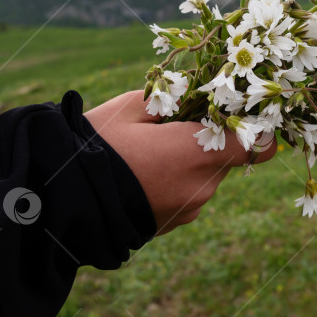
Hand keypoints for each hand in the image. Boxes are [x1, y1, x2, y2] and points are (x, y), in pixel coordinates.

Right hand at [84, 91, 275, 234]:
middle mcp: (201, 187)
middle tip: (174, 126)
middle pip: (225, 157)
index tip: (241, 117)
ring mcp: (188, 210)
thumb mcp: (133, 106)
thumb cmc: (95, 145)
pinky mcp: (172, 224)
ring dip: (190, 162)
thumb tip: (198, 93)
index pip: (257, 145)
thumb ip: (177, 98)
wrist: (59, 200)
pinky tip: (143, 173)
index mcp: (197, 154)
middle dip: (208, 140)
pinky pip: (188, 195)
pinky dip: (176, 181)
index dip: (256, 130)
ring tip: (150, 151)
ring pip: (206, 176)